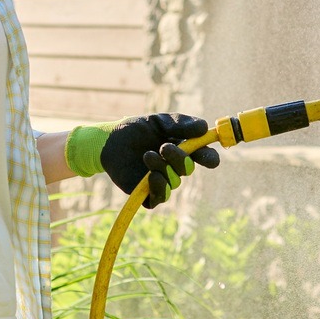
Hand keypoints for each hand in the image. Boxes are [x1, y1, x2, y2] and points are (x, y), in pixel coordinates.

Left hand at [67, 112, 220, 207]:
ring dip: (163, 167)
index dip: (209, 158)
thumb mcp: (159, 121)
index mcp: (184, 149)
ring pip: (174, 182)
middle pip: (189, 169)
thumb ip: (181, 123)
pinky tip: (150, 175)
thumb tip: (204, 127)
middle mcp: (176, 167)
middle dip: (179, 158)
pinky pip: (161, 197)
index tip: (205, 154)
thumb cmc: (137, 129)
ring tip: (147, 155)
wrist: (110, 141)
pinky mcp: (148, 193)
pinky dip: (159, 186)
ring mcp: (163, 180)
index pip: (206, 157)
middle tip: (164, 147)